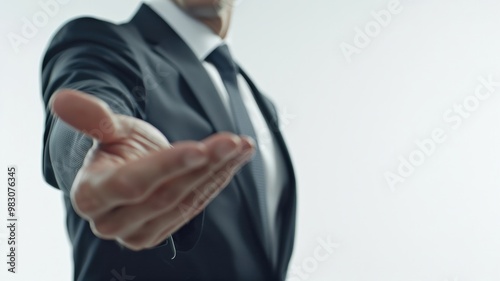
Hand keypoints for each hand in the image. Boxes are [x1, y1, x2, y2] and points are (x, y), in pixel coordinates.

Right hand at [50, 89, 253, 249]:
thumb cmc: (115, 148)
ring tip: (241, 145)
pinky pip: (195, 207)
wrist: (125, 170)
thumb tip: (61, 99)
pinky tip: (236, 158)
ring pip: (186, 202)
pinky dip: (218, 181)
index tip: (200, 147)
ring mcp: (138, 233)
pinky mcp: (162, 233)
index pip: (132, 183)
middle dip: (203, 166)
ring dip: (218, 172)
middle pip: (165, 195)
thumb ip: (91, 118)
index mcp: (91, 195)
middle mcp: (112, 221)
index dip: (167, 165)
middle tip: (233, 141)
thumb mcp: (107, 129)